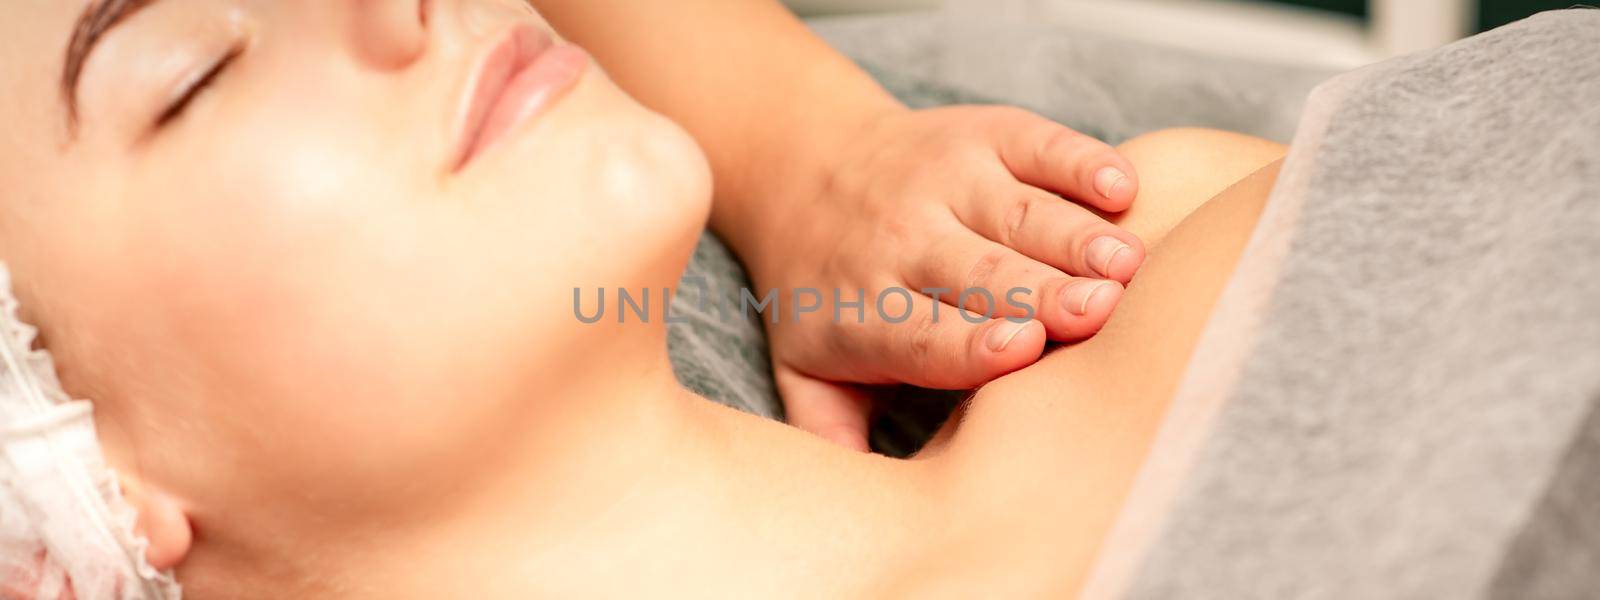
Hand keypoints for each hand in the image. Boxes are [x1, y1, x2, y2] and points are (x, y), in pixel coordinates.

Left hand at [730, 105, 1146, 450]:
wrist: (806, 167)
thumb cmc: (827, 291)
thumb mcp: (809, 368)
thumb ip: (834, 434)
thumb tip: (868, 515)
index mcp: (866, 309)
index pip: (923, 335)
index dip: (971, 343)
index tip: (1021, 349)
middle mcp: (903, 238)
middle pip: (983, 273)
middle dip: (1042, 291)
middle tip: (1101, 309)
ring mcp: (945, 178)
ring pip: (1018, 211)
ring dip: (1074, 234)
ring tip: (1126, 259)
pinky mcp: (982, 134)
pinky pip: (1036, 143)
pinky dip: (1077, 160)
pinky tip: (1117, 184)